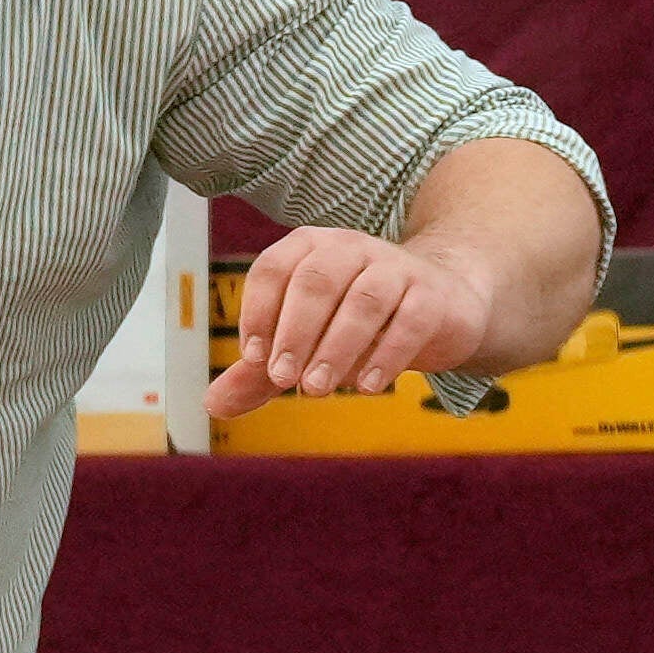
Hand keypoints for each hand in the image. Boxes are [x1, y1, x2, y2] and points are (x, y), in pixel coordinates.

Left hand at [208, 223, 510, 415]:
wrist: (439, 306)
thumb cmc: (356, 324)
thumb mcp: (303, 344)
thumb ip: (258, 373)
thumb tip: (213, 403)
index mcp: (310, 250)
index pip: (275, 268)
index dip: (259, 311)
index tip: (253, 359)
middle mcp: (351, 249)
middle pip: (317, 280)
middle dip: (295, 331)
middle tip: (283, 379)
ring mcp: (395, 268)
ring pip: (365, 298)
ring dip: (337, 346)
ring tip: (316, 390)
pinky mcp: (432, 295)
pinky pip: (411, 319)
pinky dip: (387, 354)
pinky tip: (367, 387)